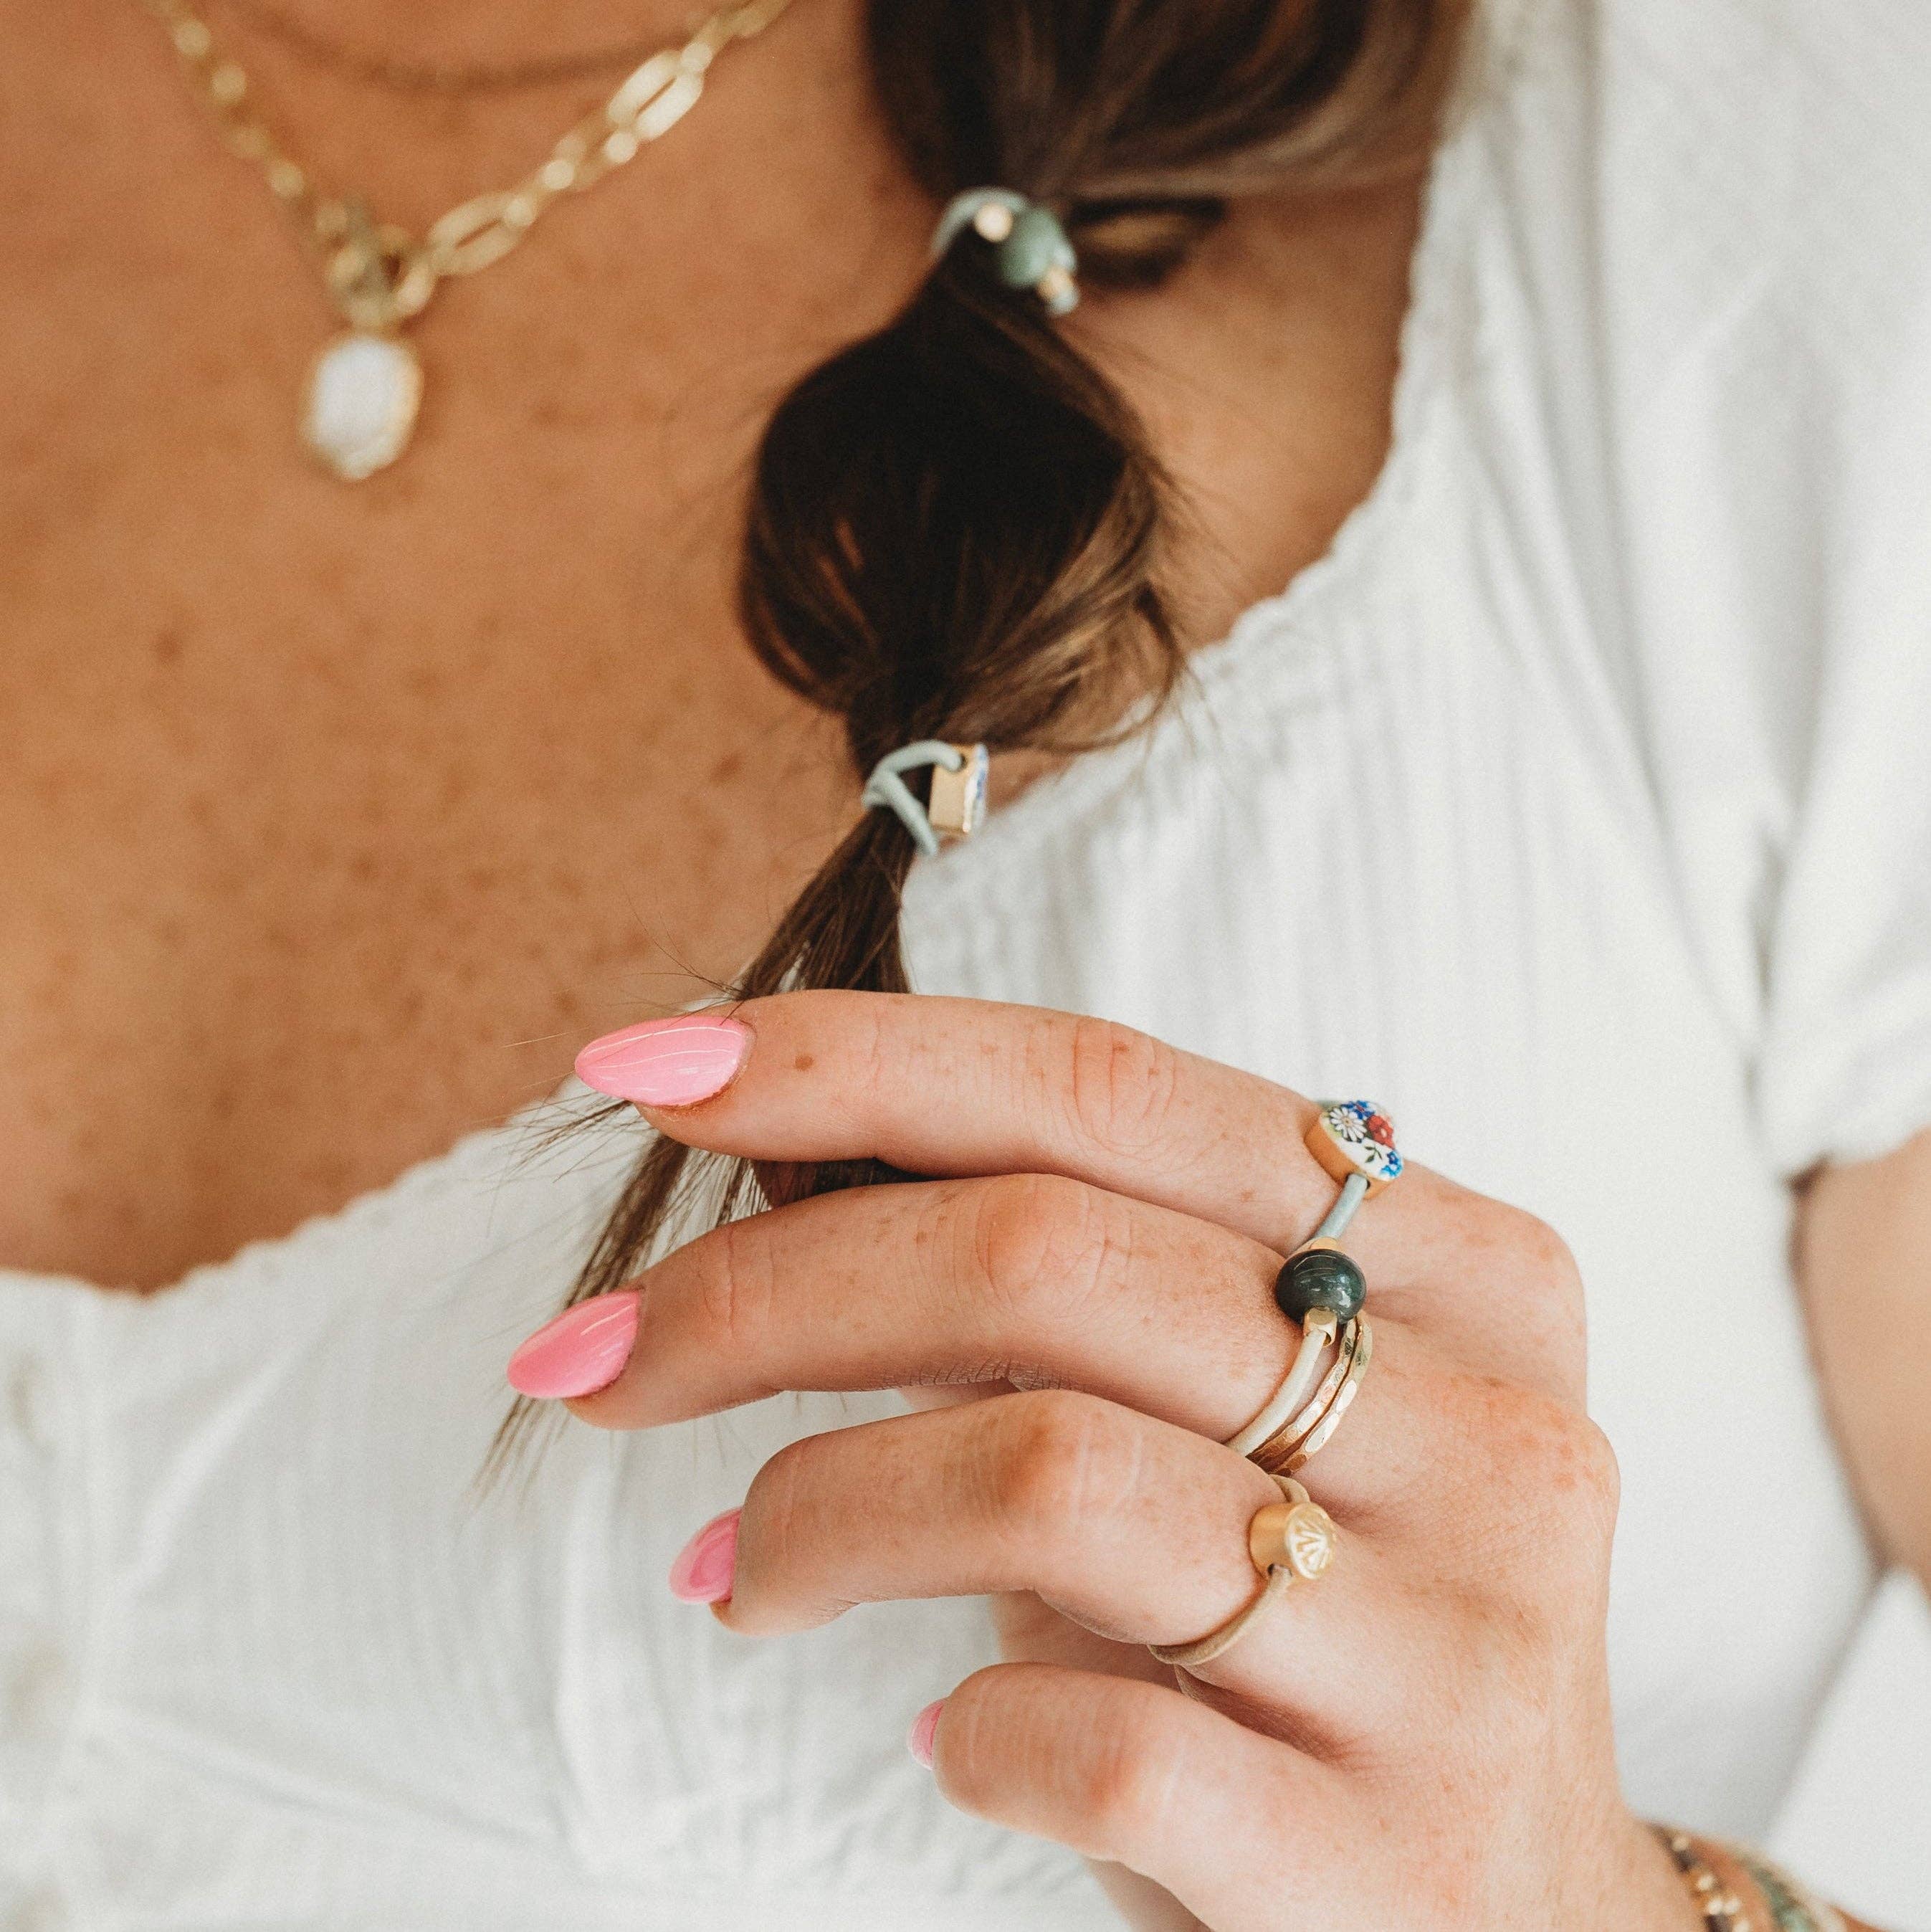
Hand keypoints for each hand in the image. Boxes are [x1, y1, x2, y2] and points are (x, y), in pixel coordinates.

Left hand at [522, 993, 1699, 1931]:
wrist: (1522, 1925)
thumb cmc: (1313, 1615)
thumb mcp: (1215, 1413)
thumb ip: (1048, 1276)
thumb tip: (773, 1155)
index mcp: (1459, 1260)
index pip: (1105, 1086)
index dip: (852, 1056)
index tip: (640, 1068)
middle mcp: (1490, 1421)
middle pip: (1041, 1257)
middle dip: (761, 1291)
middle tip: (594, 1359)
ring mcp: (1461, 1641)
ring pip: (1043, 1476)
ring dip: (815, 1513)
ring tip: (739, 1574)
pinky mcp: (1400, 1854)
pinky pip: (1092, 1739)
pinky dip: (959, 1731)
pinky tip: (944, 1741)